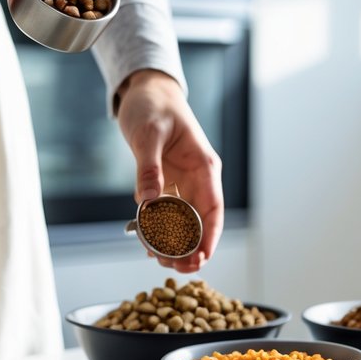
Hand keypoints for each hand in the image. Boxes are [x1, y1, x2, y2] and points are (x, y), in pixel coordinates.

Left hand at [117, 70, 223, 272]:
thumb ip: (148, 168)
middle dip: (192, 247)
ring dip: (175, 242)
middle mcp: (197, 177)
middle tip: (178, 268)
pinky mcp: (166, 181)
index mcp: (204, 165)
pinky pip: (165, 211)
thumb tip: (148, 202)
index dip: (210, 236)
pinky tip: (149, 245)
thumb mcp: (148, 135)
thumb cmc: (154, 106)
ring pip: (183, 220)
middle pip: (200, 220)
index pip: (213, 208)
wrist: (147, 91)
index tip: (202, 258)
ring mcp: (183, 181)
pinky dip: (158, 229)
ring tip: (161, 261)